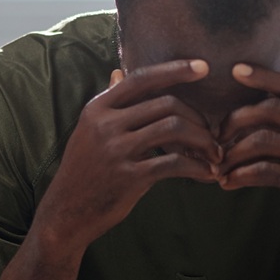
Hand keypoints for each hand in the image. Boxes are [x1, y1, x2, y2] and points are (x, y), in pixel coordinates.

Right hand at [34, 59, 221, 252]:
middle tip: (211, 134)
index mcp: (98, 108)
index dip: (175, 70)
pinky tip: (207, 174)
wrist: (66, 212)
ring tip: (213, 154)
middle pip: (166, 104)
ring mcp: (117, 150)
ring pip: (174, 128)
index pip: (141, 79)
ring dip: (203, 140)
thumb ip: (108, 104)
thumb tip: (118, 72)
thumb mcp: (88, 132)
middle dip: (197, 118)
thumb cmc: (83, 171)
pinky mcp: (130, 176)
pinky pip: (174, 163)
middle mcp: (106, 124)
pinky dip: (197, 168)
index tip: (203, 67)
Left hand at [216, 63, 279, 257]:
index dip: (264, 77)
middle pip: (272, 109)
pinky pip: (267, 171)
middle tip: (216, 136)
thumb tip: (252, 110)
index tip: (235, 70)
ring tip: (217, 165)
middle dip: (236, 119)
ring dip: (233, 152)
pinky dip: (241, 175)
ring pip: (265, 140)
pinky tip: (227, 183)